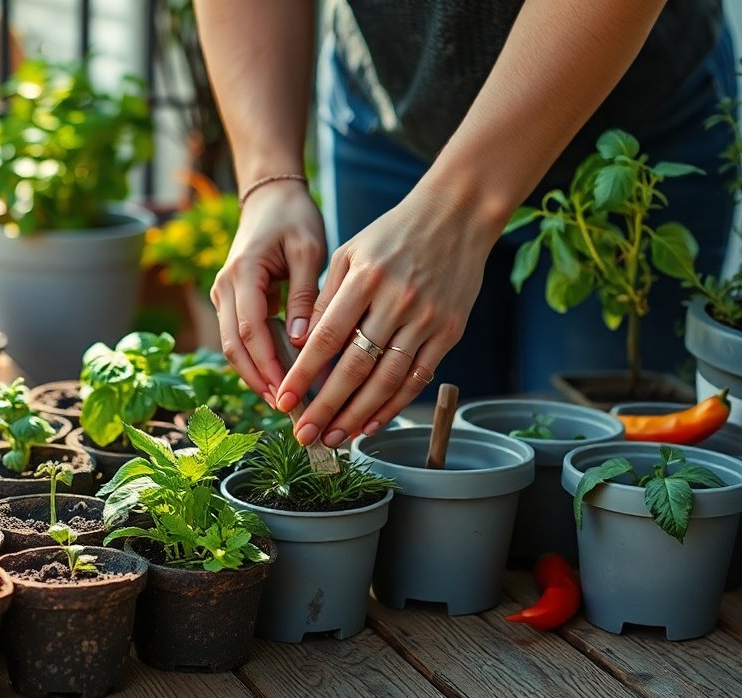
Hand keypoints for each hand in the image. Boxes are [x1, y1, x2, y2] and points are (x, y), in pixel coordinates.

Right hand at [210, 181, 325, 401]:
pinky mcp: (229, 299)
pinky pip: (237, 336)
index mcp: (242, 272)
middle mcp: (224, 286)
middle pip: (232, 345)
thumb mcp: (308, 250)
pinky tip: (278, 376)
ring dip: (254, 374)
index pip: (249, 329)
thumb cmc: (294, 217)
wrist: (270, 197)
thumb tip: (301, 340)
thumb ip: (304, 294)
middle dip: (257, 378)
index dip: (267, 364)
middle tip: (285, 406)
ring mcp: (222, 294)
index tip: (288, 389)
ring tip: (282, 398)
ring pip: (230, 345)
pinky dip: (254, 359)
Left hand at [276, 177, 501, 445]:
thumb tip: (300, 346)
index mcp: (364, 279)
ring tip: (333, 438)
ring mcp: (426, 320)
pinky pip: (417, 378)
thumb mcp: (349, 253)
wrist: (458, 215)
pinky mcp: (449, 332)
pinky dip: (392, 406)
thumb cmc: (393, 233)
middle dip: (326, 407)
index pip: (326, 338)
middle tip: (304, 436)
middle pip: (355, 367)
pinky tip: (370, 425)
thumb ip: (325, 297)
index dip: (303, 375)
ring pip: (387, 381)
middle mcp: (396, 302)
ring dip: (357, 416)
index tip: (284, 402)